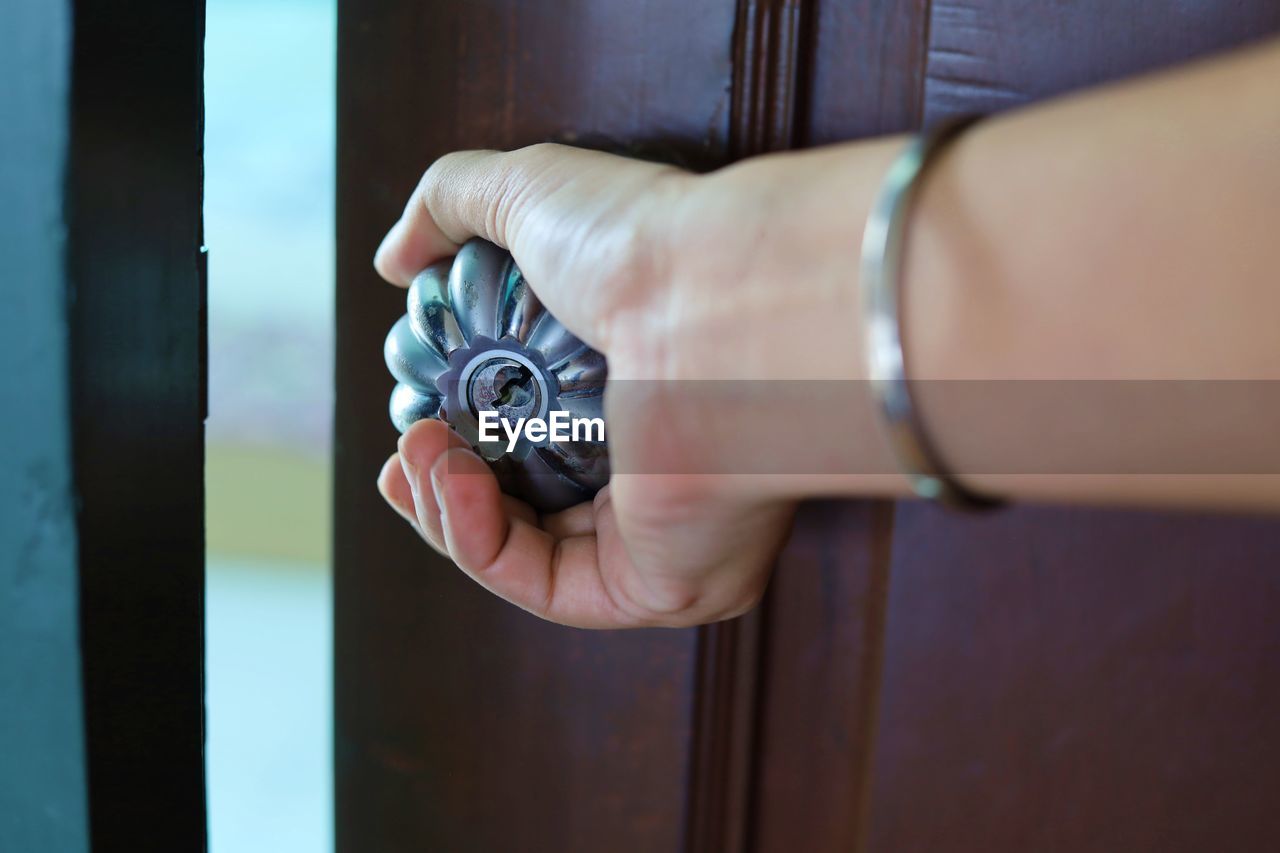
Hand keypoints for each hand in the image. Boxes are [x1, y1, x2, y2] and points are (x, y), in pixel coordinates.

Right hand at [374, 140, 904, 627]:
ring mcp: (661, 534)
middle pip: (523, 510)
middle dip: (442, 489)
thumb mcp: (525, 194)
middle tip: (404, 450)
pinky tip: (452, 484)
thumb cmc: (643, 245)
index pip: (533, 444)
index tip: (406, 425)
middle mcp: (658, 471)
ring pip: (527, 558)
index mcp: (636, 395)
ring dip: (446, 512)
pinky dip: (478, 543)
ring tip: (417, 453)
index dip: (457, 444)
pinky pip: (547, 586)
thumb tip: (393, 260)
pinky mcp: (660, 581)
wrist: (710, 296)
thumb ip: (451, 206)